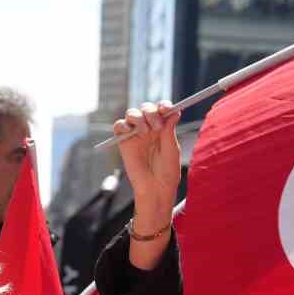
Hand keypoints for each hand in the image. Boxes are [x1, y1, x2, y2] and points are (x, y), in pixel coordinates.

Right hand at [113, 102, 180, 222]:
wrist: (155, 188)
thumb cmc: (167, 172)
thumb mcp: (171, 149)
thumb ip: (169, 131)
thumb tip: (174, 112)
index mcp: (163, 128)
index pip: (161, 109)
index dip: (163, 105)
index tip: (167, 109)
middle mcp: (149, 129)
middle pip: (146, 108)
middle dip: (151, 112)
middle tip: (157, 126)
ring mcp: (135, 135)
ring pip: (132, 114)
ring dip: (139, 117)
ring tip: (145, 131)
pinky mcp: (123, 143)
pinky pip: (119, 126)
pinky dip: (123, 125)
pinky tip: (131, 132)